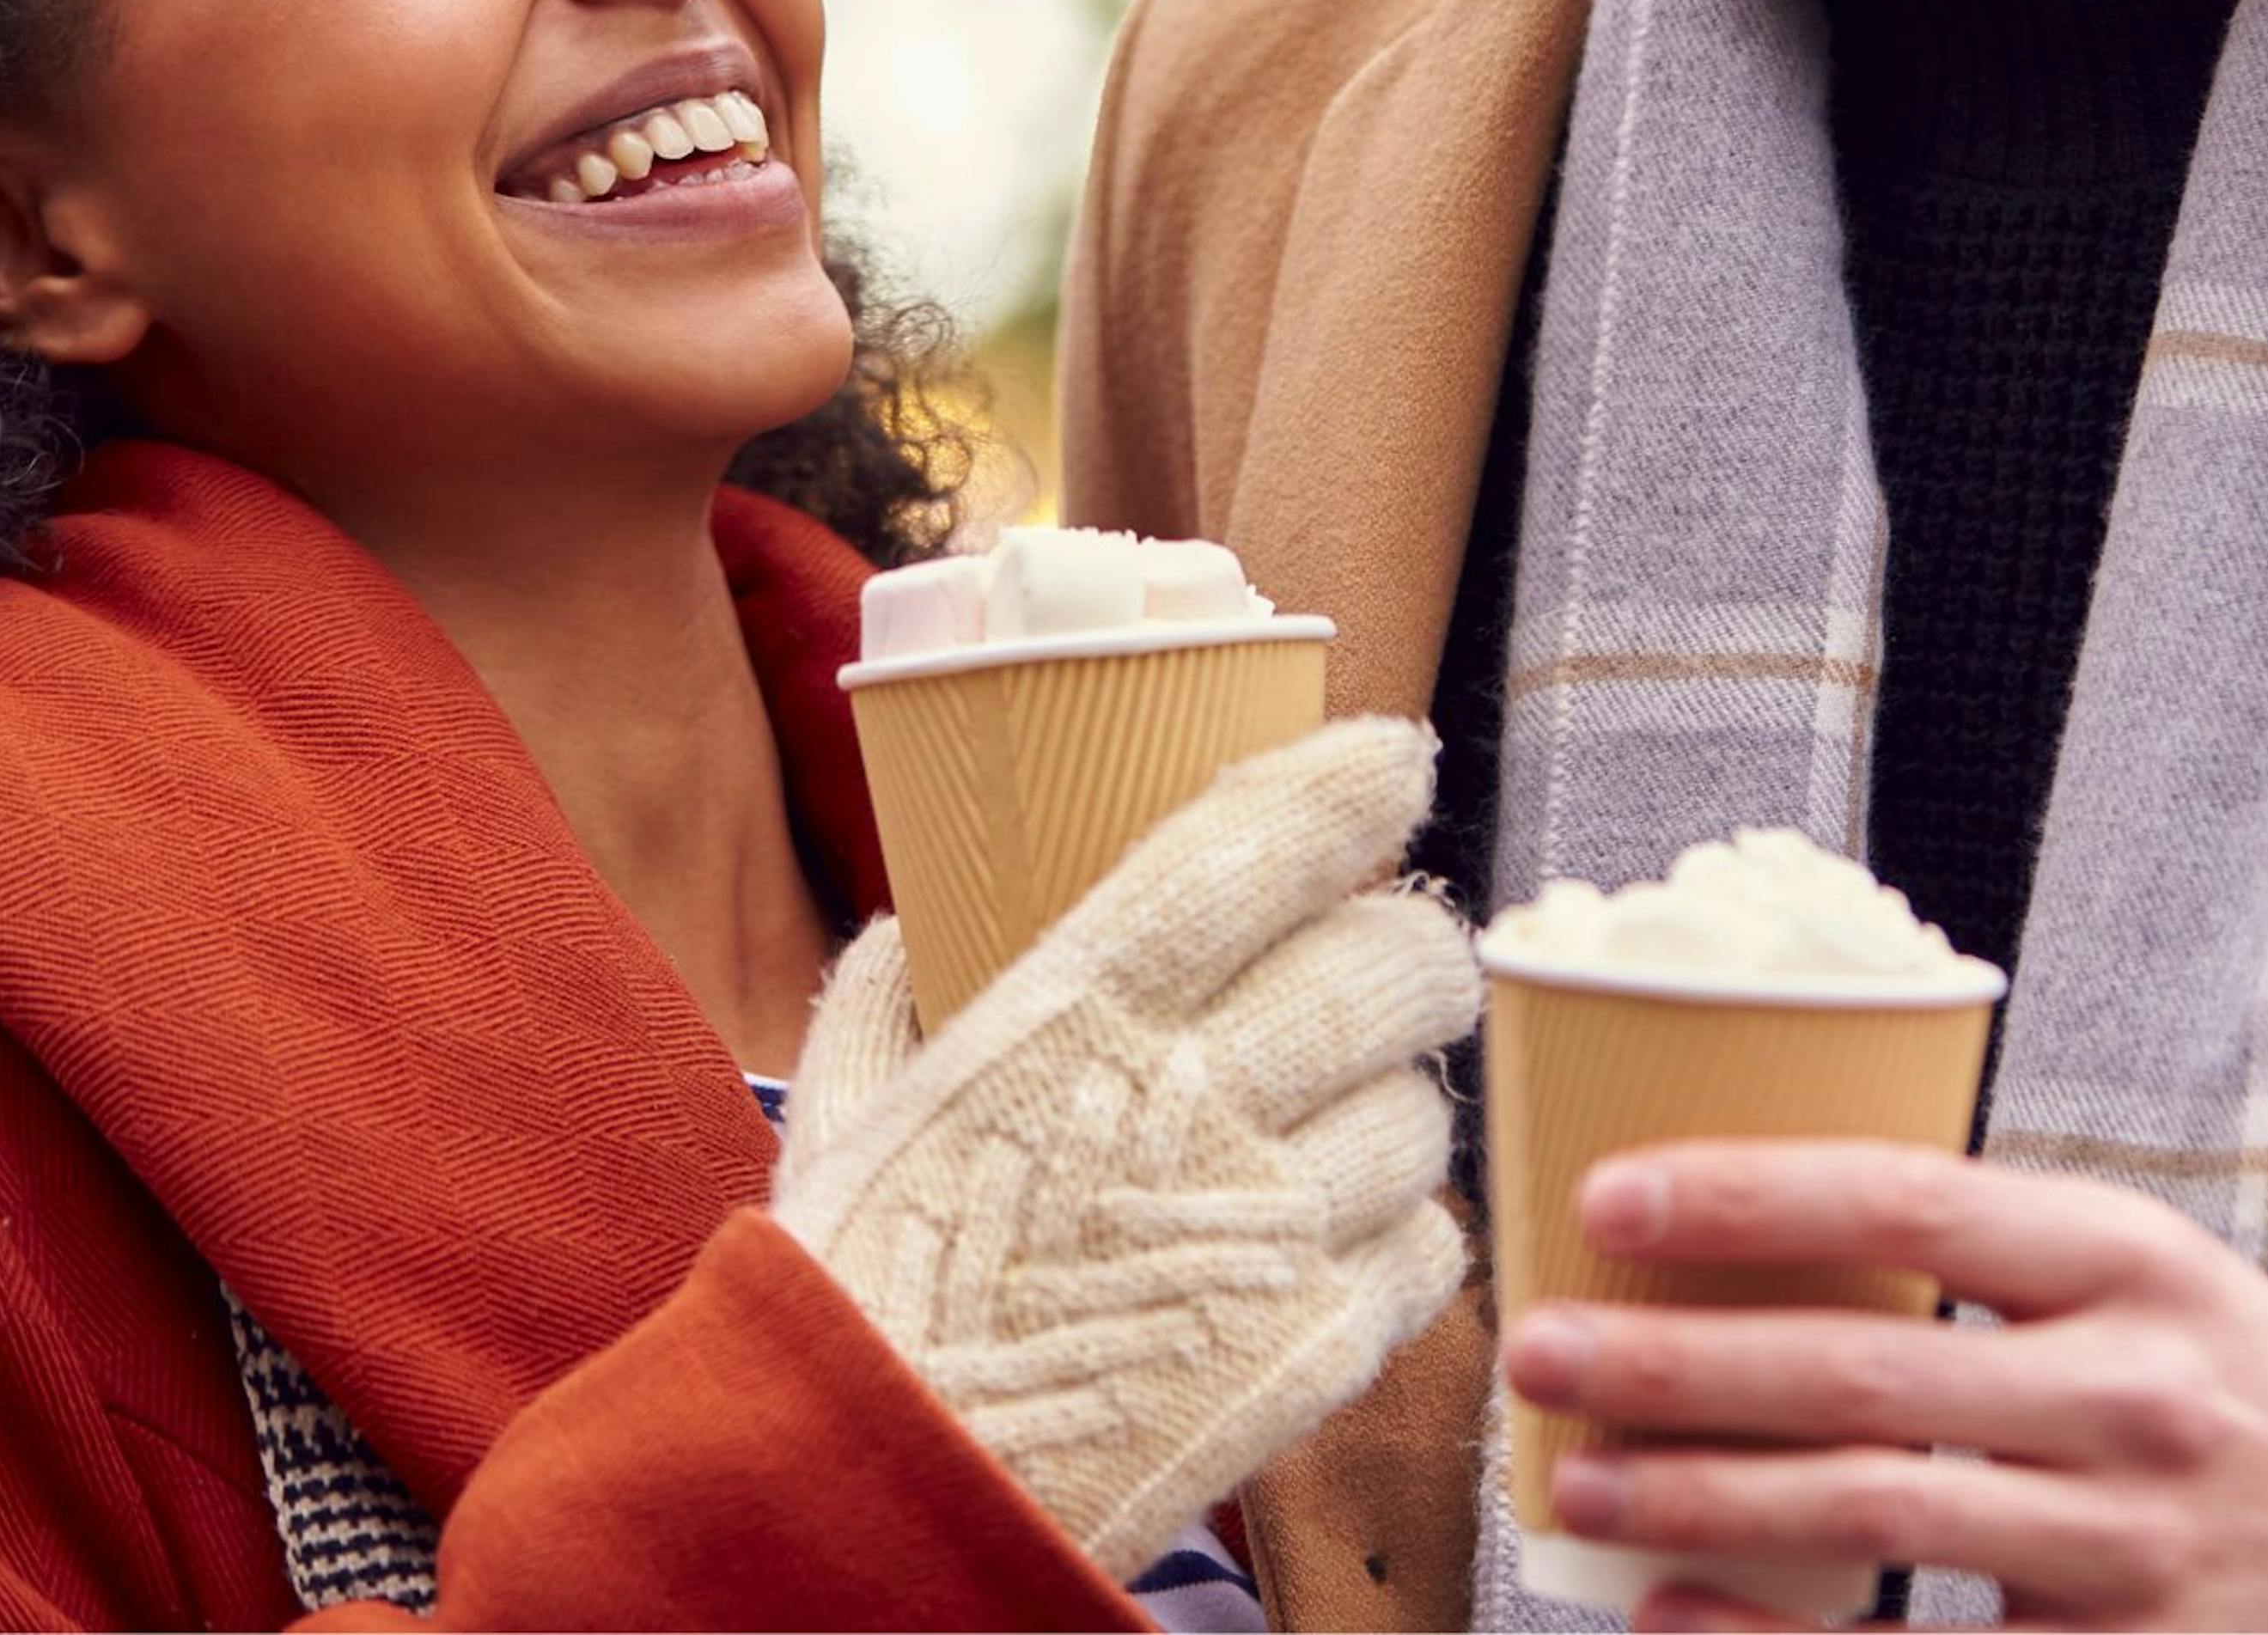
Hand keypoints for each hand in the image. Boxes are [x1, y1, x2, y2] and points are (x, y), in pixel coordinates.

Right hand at [773, 718, 1476, 1585]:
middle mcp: (1192, 1099)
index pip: (1254, 849)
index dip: (1347, 787)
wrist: (867, 1508)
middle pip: (1391, 969)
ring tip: (1348, 1121)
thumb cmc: (851, 1301)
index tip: (1395, 760)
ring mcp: (1264, 1229)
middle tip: (1391, 961)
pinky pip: (1429, 1253)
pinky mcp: (1311, 1353)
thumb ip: (877, 1014)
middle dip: (1413, 952)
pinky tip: (1351, 1236)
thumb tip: (901, 934)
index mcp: (1079, 1012)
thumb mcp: (838, 1124)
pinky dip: (1407, 1237)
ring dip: (1400, 1105)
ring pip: (1422, 1114)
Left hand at [1500, 1140, 2267, 1631]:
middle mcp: (2137, 1396)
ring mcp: (2140, 1553)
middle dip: (1674, 1364)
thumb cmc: (2227, 1380)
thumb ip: (1980, 1250)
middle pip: (1863, 1376)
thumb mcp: (2136, 1269)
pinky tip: (1674, 1625)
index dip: (1747, 1195)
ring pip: (1876, 1520)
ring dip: (1701, 1501)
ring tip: (1573, 1482)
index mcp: (2126, 1256)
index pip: (1906, 1202)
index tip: (1607, 1195)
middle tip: (1536, 1347)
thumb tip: (1744, 1218)